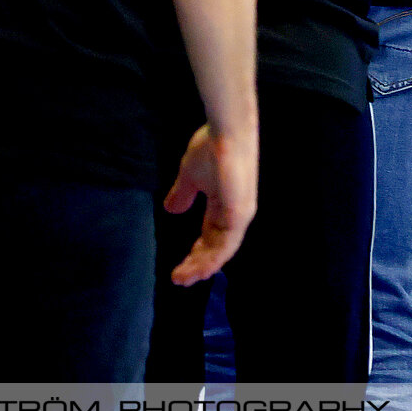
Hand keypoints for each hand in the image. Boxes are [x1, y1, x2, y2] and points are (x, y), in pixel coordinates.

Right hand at [163, 124, 256, 284]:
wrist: (225, 131)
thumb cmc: (210, 148)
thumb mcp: (190, 176)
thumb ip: (183, 194)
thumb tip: (171, 210)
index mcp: (223, 207)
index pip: (210, 237)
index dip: (196, 253)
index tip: (179, 267)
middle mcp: (235, 215)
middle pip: (216, 249)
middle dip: (196, 265)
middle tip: (178, 279)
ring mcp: (239, 215)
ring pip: (221, 251)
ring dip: (201, 267)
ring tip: (182, 279)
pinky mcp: (240, 213)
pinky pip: (227, 244)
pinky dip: (212, 259)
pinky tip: (198, 269)